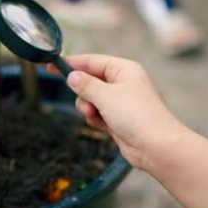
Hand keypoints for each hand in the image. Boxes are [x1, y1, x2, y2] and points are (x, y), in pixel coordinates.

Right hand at [50, 54, 189, 170]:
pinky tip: (102, 125)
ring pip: (91, 99)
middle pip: (90, 81)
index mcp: (123, 69)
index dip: (72, 63)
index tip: (51, 65)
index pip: (92, 61)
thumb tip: (72, 76)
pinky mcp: (118, 119)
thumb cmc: (137, 116)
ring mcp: (120, 102)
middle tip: (88, 103)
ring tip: (96, 116)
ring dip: (88, 108)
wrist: (156, 146)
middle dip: (83, 93)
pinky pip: (97, 113)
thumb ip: (86, 85)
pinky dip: (95, 118)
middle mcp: (122, 83)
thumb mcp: (106, 95)